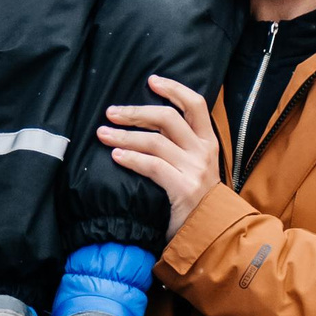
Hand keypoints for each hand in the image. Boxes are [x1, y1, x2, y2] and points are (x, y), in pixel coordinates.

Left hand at [97, 75, 221, 242]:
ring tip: (103, 134)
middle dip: (136, 111)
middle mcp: (203, 151)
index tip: (151, 80)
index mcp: (208, 142)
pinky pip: (153, 167)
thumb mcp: (195, 167)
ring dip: (125, 135)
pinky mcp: (183, 189)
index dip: (173, 89)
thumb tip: (145, 126)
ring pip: (155, 141)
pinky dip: (132, 158)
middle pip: (168, 118)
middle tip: (111, 111)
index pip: (195, 104)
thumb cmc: (196, 200)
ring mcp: (194, 170)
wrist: (212, 234)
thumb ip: (180, 147)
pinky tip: (116, 156)